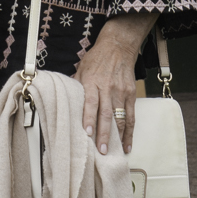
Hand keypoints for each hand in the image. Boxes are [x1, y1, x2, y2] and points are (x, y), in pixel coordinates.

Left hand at [75, 13, 153, 155]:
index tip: (88, 133)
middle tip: (101, 150)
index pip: (90, 103)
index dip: (89, 119)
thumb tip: (65, 102)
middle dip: (104, 133)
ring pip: (120, 117)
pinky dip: (129, 131)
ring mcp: (121, 92)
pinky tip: (127, 144)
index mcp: (92, 82)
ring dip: (117, 136)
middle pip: (106, 114)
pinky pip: (130, 116)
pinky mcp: (131, 94)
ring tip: (114, 151)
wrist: (118, 47)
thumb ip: (76, 87)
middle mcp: (107, 88)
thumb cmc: (96, 59)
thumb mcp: (81, 69)